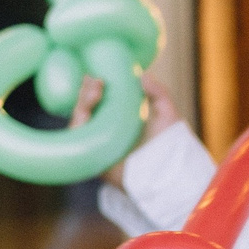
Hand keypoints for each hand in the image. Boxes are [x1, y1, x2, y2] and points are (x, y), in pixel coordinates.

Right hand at [82, 73, 183, 190]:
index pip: (98, 104)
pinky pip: (77, 143)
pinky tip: (85, 112)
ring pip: (78, 124)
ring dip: (80, 105)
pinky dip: (77, 126)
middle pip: (84, 112)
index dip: (92, 89)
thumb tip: (143, 75)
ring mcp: (98, 148)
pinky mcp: (94, 161)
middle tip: (96, 80)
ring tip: (94, 92)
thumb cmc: (171, 147)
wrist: (171, 173)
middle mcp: (105, 135)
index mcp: (119, 124)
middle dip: (85, 94)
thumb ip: (158, 93)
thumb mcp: (167, 114)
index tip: (97, 76)